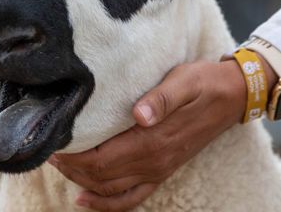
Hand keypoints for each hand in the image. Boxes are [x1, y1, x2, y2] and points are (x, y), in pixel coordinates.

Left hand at [48, 60, 247, 210]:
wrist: (230, 96)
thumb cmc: (203, 83)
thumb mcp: (184, 81)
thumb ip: (162, 98)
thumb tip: (139, 114)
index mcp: (155, 140)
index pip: (104, 158)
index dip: (75, 156)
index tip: (54, 144)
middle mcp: (155, 161)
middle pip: (102, 175)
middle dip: (72, 168)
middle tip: (50, 151)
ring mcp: (160, 168)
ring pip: (112, 189)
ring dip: (84, 182)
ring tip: (62, 168)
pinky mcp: (164, 168)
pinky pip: (132, 196)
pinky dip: (107, 203)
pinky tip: (87, 200)